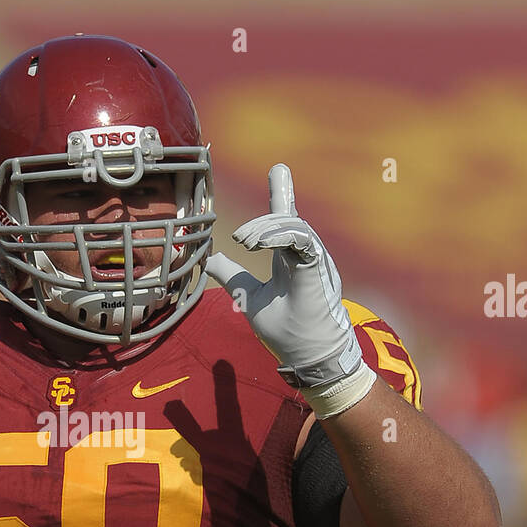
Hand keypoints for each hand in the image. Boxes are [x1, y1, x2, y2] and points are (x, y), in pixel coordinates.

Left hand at [205, 164, 373, 417]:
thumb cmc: (287, 332)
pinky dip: (280, 237)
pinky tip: (259, 243)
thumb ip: (233, 276)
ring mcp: (314, 263)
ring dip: (267, 229)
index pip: (287, 222)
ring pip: (295, 227)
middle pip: (290, 220)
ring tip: (245, 242)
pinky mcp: (317, 271)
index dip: (282, 194)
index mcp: (292, 261)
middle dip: (268, 215)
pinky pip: (303, 242)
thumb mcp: (250, 298)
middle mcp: (306, 257)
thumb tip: (210, 261)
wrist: (308, 357)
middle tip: (241, 238)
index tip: (278, 169)